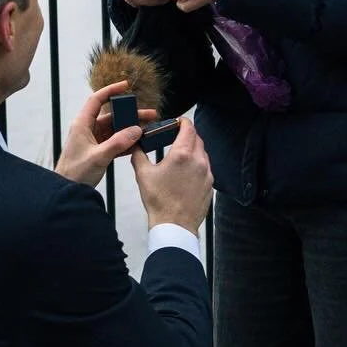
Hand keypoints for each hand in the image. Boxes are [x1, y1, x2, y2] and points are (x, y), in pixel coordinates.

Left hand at [54, 81, 156, 188]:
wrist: (67, 191)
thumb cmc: (75, 173)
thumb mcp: (98, 157)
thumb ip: (118, 143)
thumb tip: (136, 130)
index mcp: (82, 124)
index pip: (96, 100)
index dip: (111, 91)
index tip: (126, 86)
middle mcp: (88, 129)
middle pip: (112, 115)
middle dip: (131, 114)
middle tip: (150, 115)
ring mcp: (94, 140)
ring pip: (116, 129)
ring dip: (132, 129)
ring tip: (150, 129)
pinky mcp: (99, 150)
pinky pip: (116, 142)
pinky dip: (127, 142)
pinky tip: (141, 143)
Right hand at [130, 116, 213, 233]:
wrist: (174, 225)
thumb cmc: (158, 201)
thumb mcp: (143, 175)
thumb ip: (139, 155)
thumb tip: (136, 145)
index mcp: (182, 154)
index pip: (188, 127)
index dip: (183, 121)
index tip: (178, 121)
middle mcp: (198, 161)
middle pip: (197, 138)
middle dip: (188, 135)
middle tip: (176, 136)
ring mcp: (207, 173)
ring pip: (203, 153)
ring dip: (193, 150)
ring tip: (180, 156)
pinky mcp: (210, 185)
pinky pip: (206, 168)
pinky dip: (197, 165)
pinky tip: (186, 173)